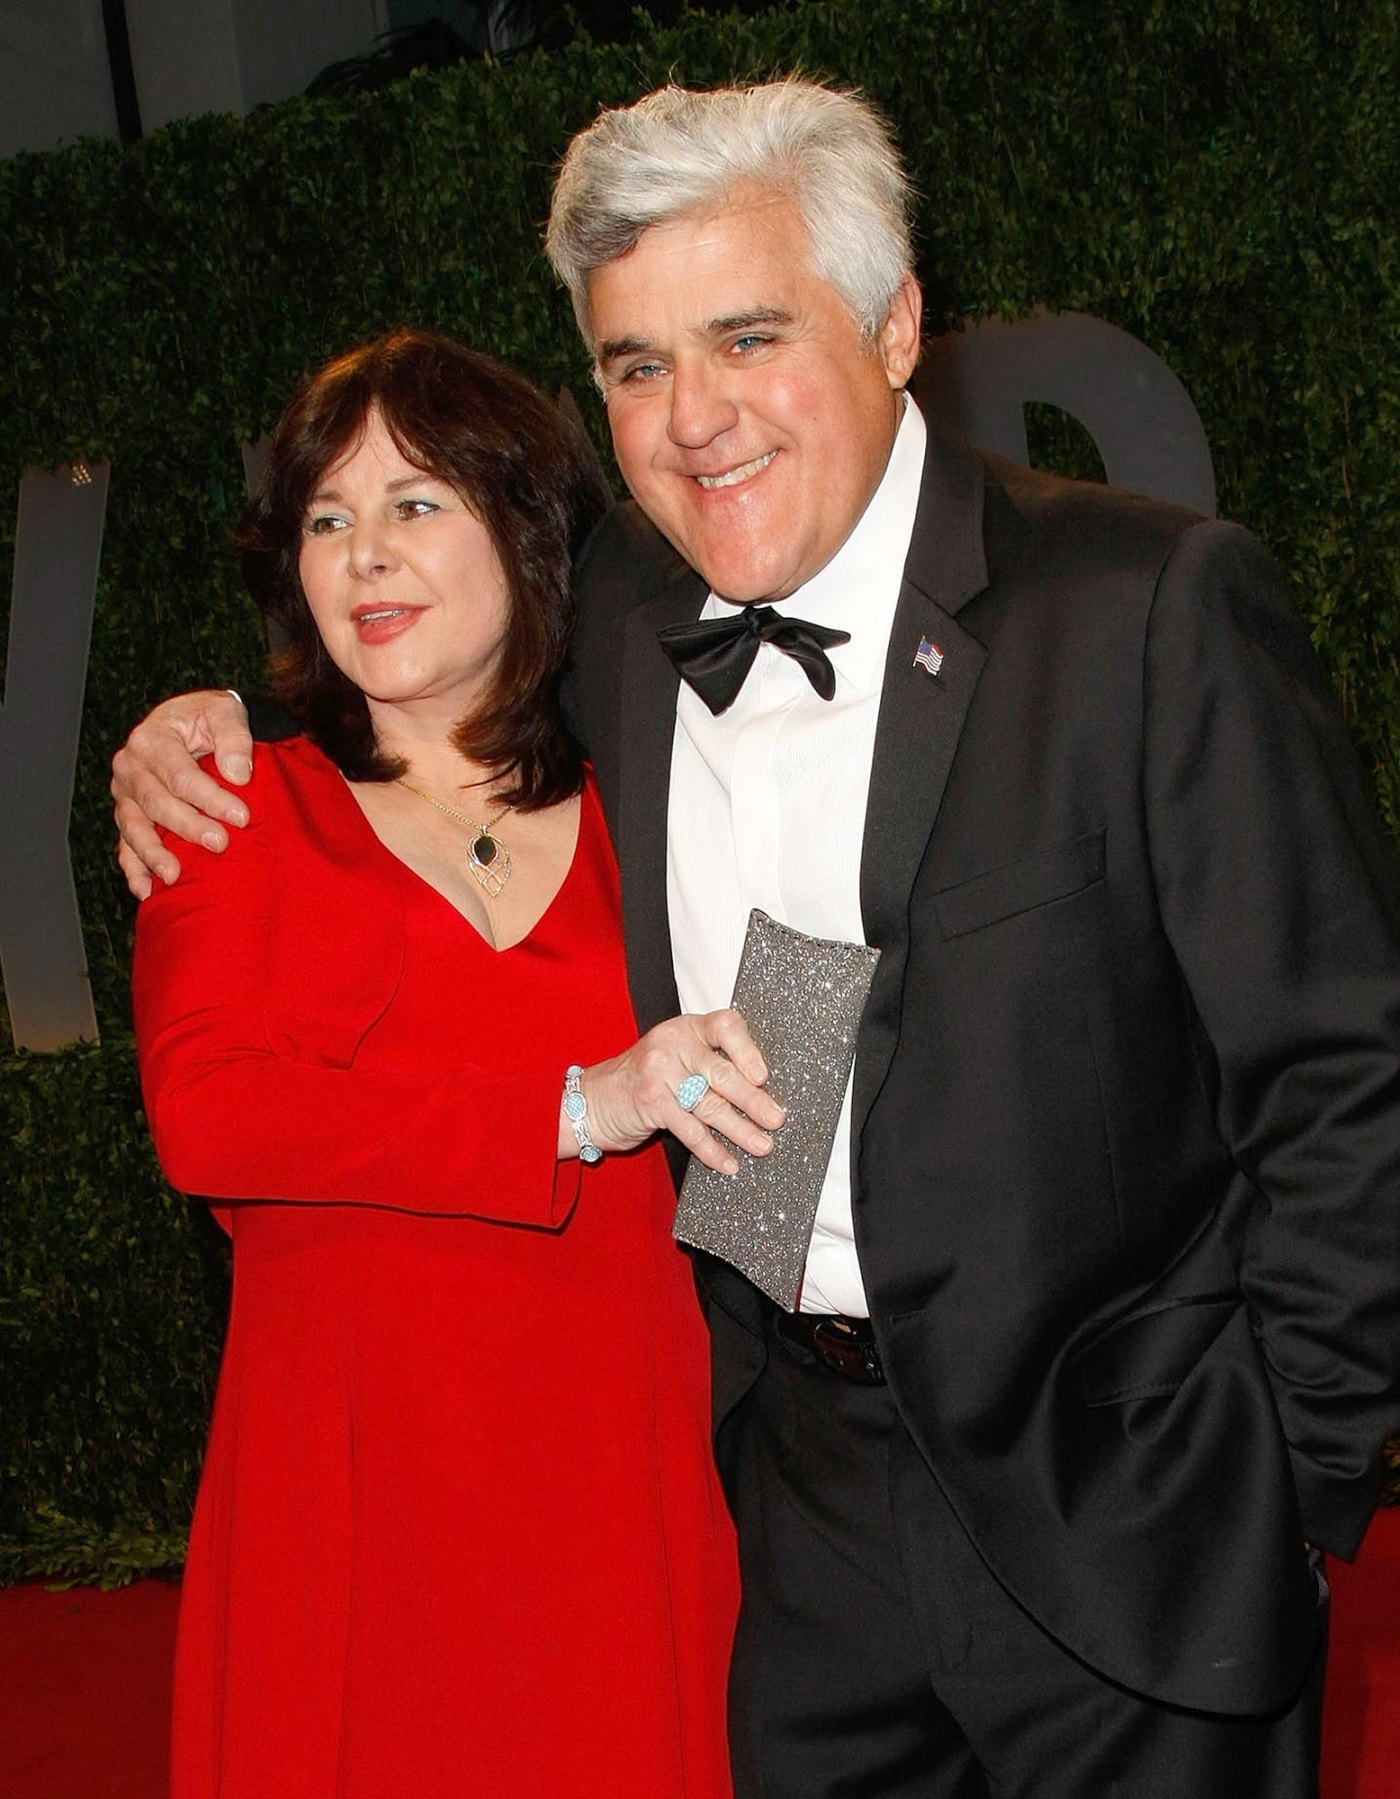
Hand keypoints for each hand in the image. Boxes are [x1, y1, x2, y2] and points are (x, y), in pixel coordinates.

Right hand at [111, 690, 253, 896]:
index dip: (209, 797)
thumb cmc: (211, 718)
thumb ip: (234, 738)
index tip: (241, 816)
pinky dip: (134, 869)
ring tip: (175, 876)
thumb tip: (239, 774)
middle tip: (220, 844)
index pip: (179, 774)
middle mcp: (130, 767)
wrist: (195, 724)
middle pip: (156, 803)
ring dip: (154, 854)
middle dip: (188, 826)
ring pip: (133, 827)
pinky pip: (125, 845)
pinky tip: (147, 891)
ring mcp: (125, 794)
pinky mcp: (129, 815)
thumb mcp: (226, 712)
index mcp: (150, 738)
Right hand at [574, 1009, 784, 1174]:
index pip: (725, 1026)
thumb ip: (708, 1064)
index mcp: (687, 1028)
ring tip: (761, 1145)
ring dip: (740, 1130)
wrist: (592, 1101)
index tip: (764, 1075)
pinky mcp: (651, 1102)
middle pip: (722, 1072)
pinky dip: (712, 1150)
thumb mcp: (675, 1058)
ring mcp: (659, 1072)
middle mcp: (673, 1044)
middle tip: (776, 1119)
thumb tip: (761, 1091)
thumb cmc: (643, 1080)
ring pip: (710, 1104)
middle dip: (753, 1100)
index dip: (748, 1049)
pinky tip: (727, 1162)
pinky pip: (690, 1129)